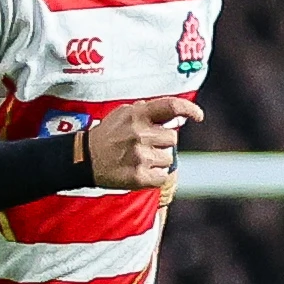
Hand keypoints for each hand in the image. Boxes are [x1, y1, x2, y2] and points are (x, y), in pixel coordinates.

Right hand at [86, 95, 201, 189]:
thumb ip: (146, 111)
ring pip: (169, 157)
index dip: (189, 109)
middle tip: (145, 145)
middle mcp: (140, 134)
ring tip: (140, 158)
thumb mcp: (122, 113)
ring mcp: (140, 156)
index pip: (172, 106)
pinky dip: (156, 175)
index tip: (198, 116)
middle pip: (172, 138)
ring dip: (159, 159)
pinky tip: (142, 170)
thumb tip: (174, 113)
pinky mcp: (140, 176)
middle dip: (163, 142)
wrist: (85, 158)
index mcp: (137, 115)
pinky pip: (164, 175)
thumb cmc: (107, 135)